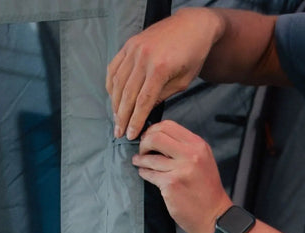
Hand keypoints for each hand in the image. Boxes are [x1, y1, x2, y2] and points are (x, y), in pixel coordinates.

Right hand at [106, 8, 223, 139]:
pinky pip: (114, 67)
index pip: (143, 102)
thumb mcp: (183, 81)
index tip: (130, 135)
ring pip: (118, 82)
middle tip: (119, 132)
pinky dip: (111, 84)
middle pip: (127, 94)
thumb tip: (144, 110)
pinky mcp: (130, 44)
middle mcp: (143, 57)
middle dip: (122, 117)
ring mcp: (134, 49)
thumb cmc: (193, 55)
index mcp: (159, 68)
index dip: (135, 121)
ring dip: (115, 103)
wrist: (192, 26)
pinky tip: (113, 97)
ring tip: (116, 119)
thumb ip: (162, 95)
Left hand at [133, 120, 232, 232]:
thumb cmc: (207, 190)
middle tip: (142, 150)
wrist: (214, 216)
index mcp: (198, 145)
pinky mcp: (171, 185)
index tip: (148, 137)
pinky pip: (150, 174)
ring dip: (140, 159)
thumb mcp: (203, 160)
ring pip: (150, 157)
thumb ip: (185, 147)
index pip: (168, 125)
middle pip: (156, 136)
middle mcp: (191, 155)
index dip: (153, 130)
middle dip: (144, 142)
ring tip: (138, 161)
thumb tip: (159, 138)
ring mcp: (180, 170)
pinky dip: (144, 173)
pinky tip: (144, 173)